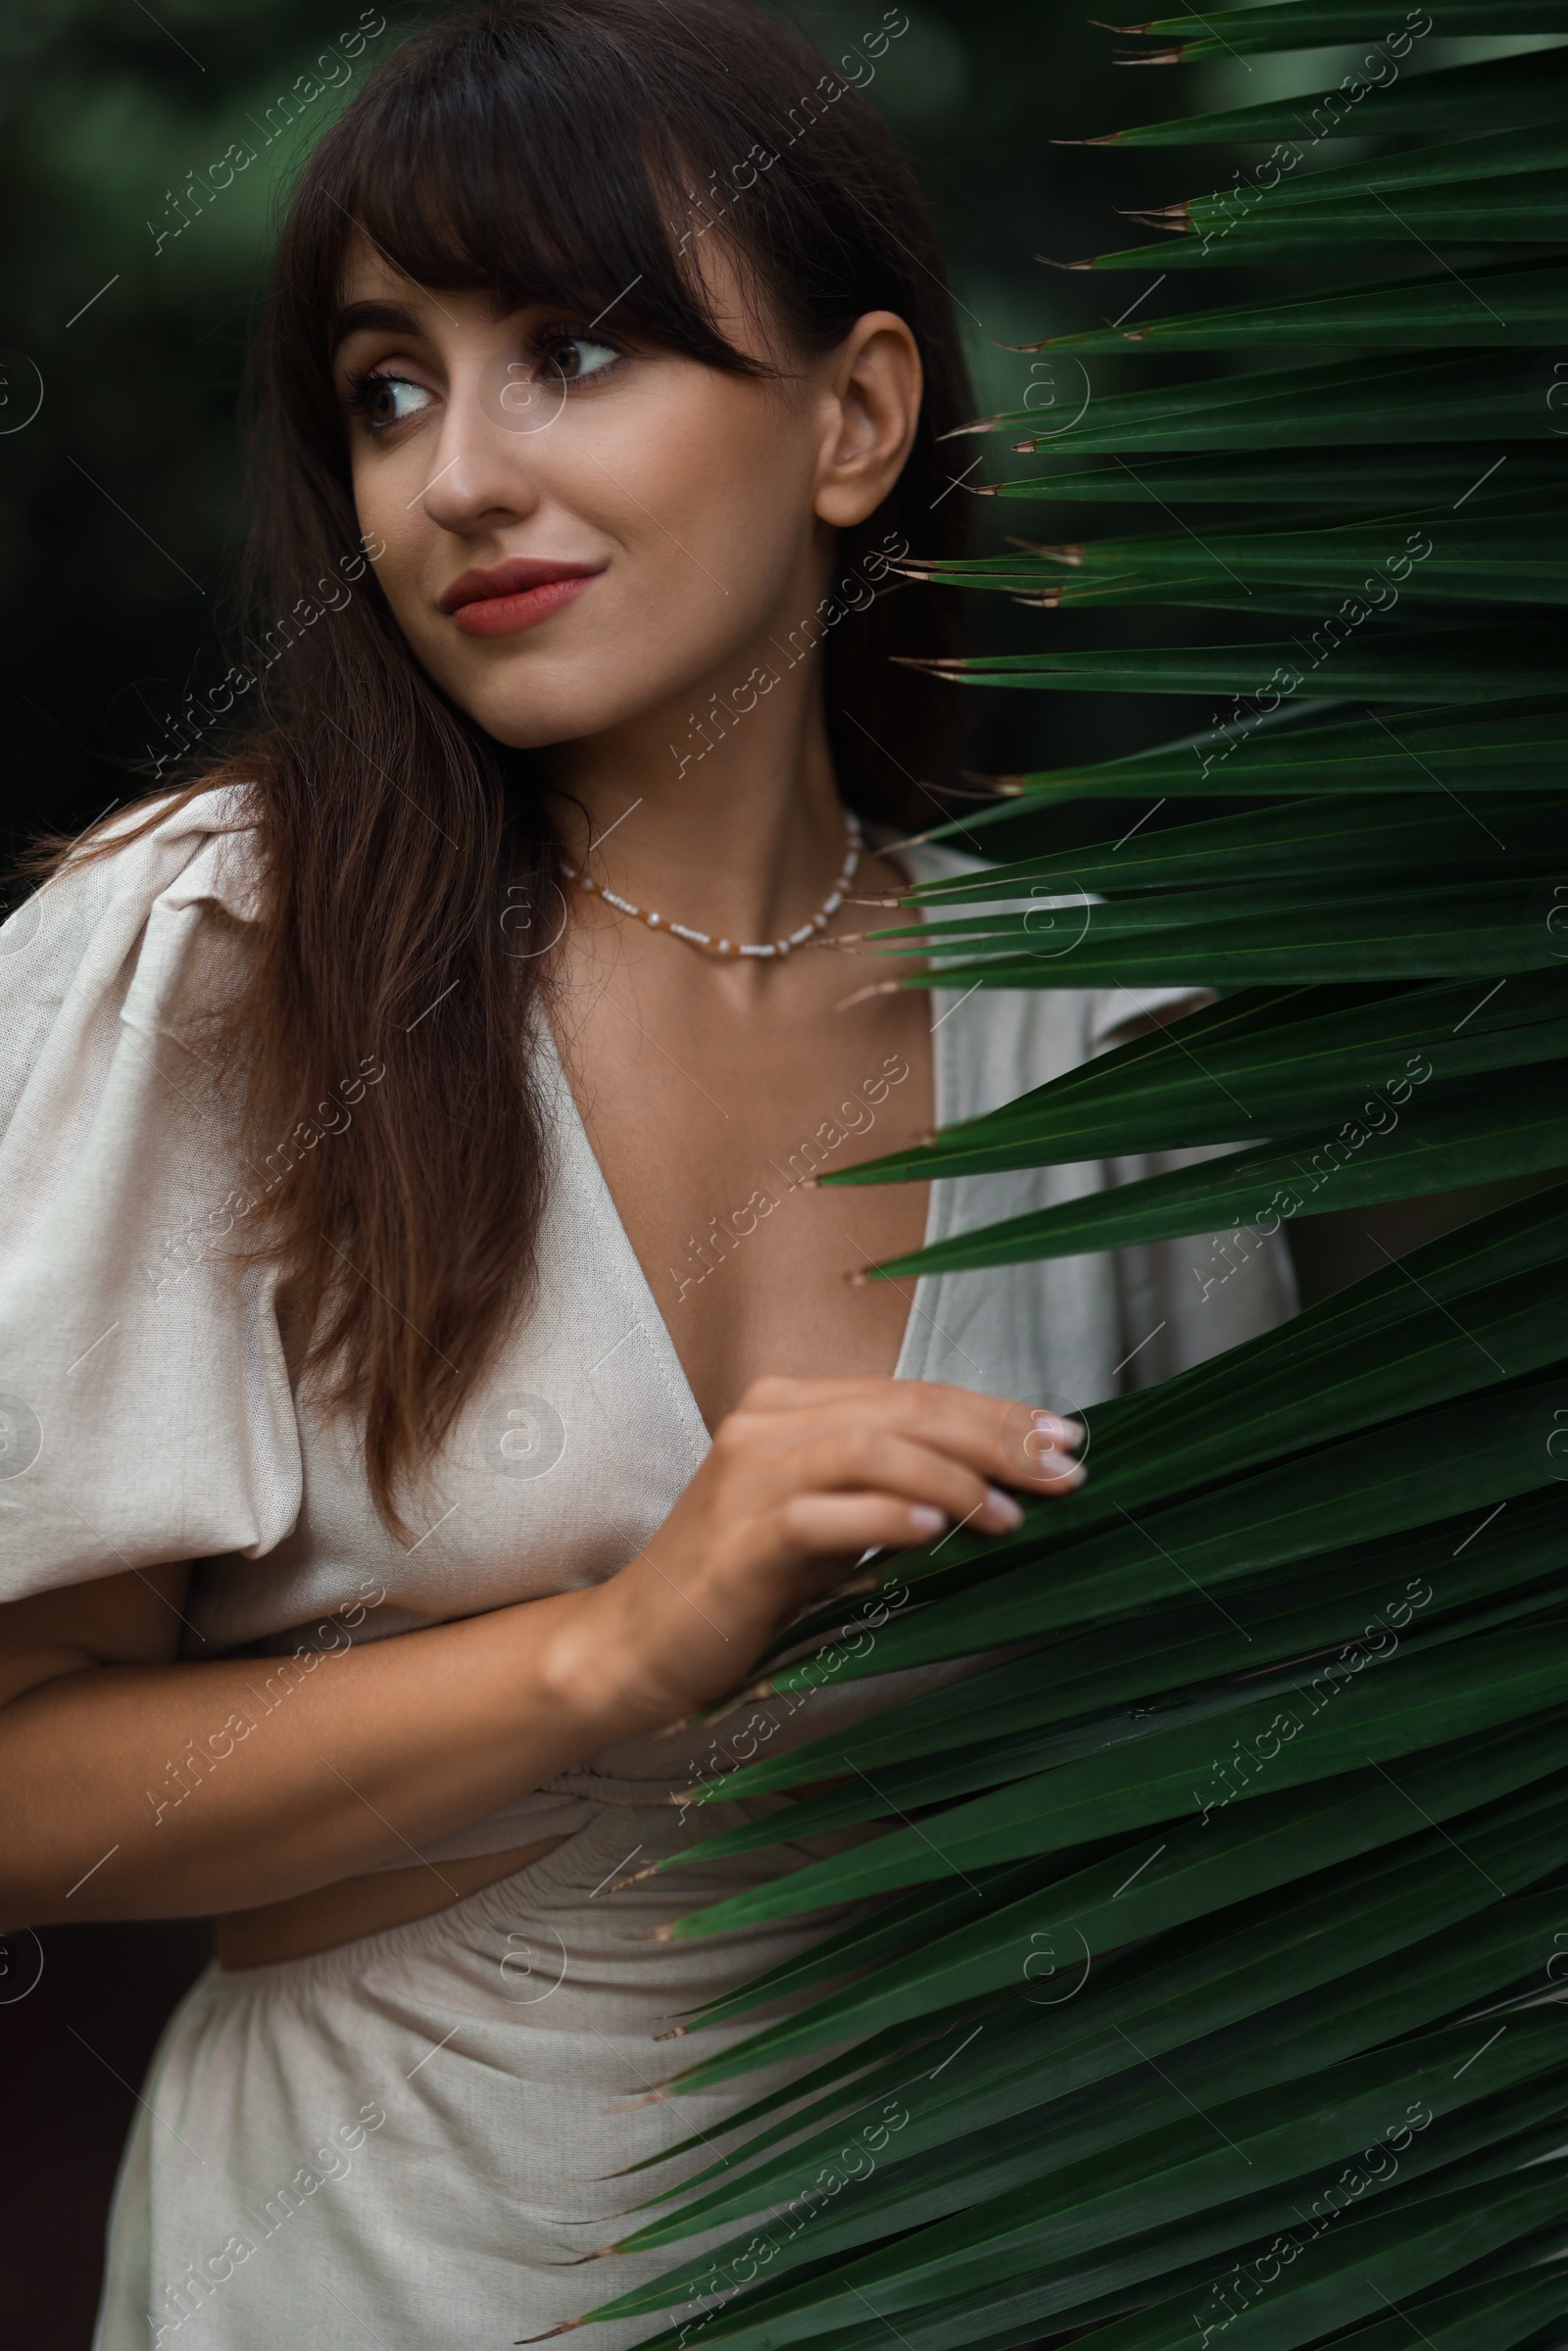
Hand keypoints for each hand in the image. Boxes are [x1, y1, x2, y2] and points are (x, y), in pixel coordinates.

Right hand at [594, 1376, 1082, 1723]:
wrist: (639, 1643)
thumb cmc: (742, 1586)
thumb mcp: (826, 1523)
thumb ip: (888, 1490)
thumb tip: (996, 1483)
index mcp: (790, 1406)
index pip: (912, 1393)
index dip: (994, 1413)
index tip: (1062, 1439)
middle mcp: (767, 1423)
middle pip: (904, 1409)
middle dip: (995, 1437)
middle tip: (1063, 1469)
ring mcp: (748, 1476)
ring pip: (872, 1446)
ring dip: (954, 1479)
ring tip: (1009, 1515)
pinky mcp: (740, 1537)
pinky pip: (823, 1512)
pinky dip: (886, 1517)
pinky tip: (934, 1533)